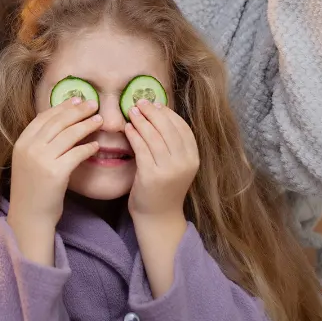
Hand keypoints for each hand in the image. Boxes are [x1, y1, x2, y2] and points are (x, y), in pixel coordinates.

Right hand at [8, 97, 102, 229]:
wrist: (29, 217)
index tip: (77, 100)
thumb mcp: (28, 160)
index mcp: (21, 143)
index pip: (44, 117)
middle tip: (93, 104)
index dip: (62, 106)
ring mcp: (41, 160)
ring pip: (69, 134)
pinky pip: (77, 153)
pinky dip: (88, 147)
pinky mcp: (55, 173)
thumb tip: (62, 120)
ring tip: (99, 120)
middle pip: (58, 122)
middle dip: (77, 111)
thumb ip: (40, 142)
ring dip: (86, 125)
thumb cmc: (33, 189)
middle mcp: (29, 148)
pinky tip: (96, 146)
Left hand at [125, 99, 198, 219]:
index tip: (156, 104)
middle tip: (140, 102)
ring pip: (153, 136)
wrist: (158, 218)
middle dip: (153, 112)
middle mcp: (184, 163)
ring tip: (132, 111)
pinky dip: (134, 135)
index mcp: (193, 158)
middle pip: (168, 128)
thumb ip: (172, 144)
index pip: (182, 127)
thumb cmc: (165, 188)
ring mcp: (169, 170)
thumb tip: (158, 113)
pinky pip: (141, 148)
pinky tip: (128, 128)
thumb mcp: (177, 165)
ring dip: (141, 120)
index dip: (168, 113)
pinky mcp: (151, 176)